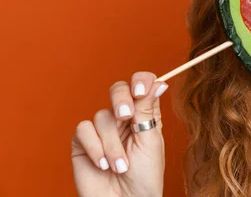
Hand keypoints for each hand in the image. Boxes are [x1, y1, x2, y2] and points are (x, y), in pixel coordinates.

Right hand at [71, 72, 167, 196]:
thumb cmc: (144, 177)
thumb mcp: (150, 141)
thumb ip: (148, 111)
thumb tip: (158, 83)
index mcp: (145, 114)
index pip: (142, 84)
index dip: (141, 81)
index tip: (141, 91)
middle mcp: (124, 118)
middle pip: (118, 89)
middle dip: (121, 99)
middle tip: (125, 116)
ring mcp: (103, 129)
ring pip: (102, 116)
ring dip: (112, 144)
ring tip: (120, 167)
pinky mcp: (83, 142)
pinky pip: (84, 129)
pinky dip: (95, 147)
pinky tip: (103, 164)